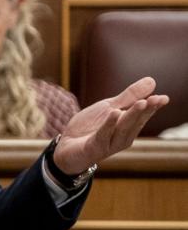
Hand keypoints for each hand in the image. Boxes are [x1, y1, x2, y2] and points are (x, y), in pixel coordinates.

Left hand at [53, 77, 168, 173]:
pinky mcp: (94, 147)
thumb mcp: (109, 107)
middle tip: (155, 99)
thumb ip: (129, 96)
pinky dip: (109, 125)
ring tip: (140, 103)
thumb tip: (152, 81)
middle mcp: (123, 137)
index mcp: (128, 126)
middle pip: (135, 122)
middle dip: (145, 110)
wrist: (66, 145)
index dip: (153, 107)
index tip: (164, 98)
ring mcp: (109, 144)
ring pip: (122, 129)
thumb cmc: (91, 127)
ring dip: (131, 116)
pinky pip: (103, 135)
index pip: (142, 115)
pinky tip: (114, 113)